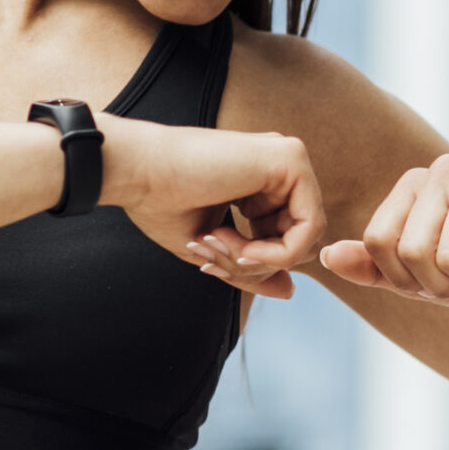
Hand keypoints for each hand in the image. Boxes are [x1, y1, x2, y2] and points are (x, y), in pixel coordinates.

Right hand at [97, 115, 324, 298]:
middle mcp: (279, 169)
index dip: (252, 266)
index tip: (209, 266)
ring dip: (263, 261)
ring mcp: (288, 159)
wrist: (137, 171)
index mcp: (261, 183)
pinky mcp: (291, 158)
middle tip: (213, 261)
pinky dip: (278, 253)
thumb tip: (291, 291)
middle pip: (300, 239)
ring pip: (308, 236)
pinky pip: (311, 226)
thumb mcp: (216, 248)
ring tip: (219, 248)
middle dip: (259, 265)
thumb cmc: (162, 203)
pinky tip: (242, 249)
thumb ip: (255, 266)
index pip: (284, 239)